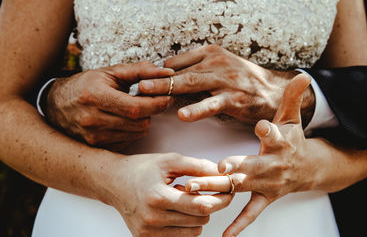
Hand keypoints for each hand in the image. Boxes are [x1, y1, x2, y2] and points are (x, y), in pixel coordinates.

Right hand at [45, 61, 174, 149]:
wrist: (56, 104)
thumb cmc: (86, 85)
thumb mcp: (111, 73)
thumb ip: (141, 71)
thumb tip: (168, 74)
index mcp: (95, 96)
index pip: (137, 107)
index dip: (157, 103)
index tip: (168, 97)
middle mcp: (92, 119)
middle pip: (139, 123)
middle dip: (153, 112)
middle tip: (153, 101)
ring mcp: (93, 136)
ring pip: (136, 133)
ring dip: (144, 121)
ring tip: (137, 109)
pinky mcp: (96, 146)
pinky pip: (128, 141)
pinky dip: (133, 131)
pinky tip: (126, 120)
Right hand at [102, 153, 233, 236]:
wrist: (113, 183)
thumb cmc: (141, 169)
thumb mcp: (169, 161)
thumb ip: (197, 166)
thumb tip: (221, 173)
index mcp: (157, 197)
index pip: (200, 206)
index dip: (220, 199)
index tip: (229, 192)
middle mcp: (152, 220)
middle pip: (200, 220)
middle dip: (209, 205)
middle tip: (203, 191)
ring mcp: (148, 233)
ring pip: (193, 231)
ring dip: (197, 216)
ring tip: (182, 200)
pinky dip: (186, 225)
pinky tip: (176, 210)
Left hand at [138, 44, 314, 124]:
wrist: (274, 91)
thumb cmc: (243, 81)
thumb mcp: (220, 68)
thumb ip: (196, 71)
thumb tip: (168, 77)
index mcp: (211, 53)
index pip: (178, 61)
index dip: (158, 72)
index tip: (140, 79)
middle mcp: (217, 62)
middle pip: (181, 71)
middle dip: (157, 79)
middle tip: (136, 85)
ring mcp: (226, 79)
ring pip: (192, 83)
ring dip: (168, 89)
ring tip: (148, 94)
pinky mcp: (234, 98)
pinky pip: (212, 104)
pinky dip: (197, 109)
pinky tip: (182, 115)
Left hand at [185, 73, 316, 235]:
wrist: (309, 168)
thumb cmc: (293, 139)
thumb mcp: (292, 117)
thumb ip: (292, 97)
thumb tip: (304, 74)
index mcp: (280, 141)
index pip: (273, 133)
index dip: (268, 129)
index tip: (261, 125)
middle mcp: (273, 164)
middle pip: (250, 166)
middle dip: (233, 168)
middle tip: (217, 167)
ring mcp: (268, 184)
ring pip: (240, 188)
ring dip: (218, 190)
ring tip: (194, 193)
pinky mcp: (265, 198)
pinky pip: (251, 213)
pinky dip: (239, 224)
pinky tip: (224, 236)